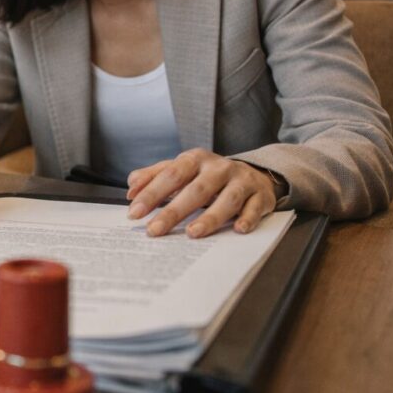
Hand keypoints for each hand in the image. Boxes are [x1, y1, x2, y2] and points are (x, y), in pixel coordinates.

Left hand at [126, 148, 278, 237]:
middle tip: (154, 230)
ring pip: (227, 199)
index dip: (151, 193)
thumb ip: (154, 176)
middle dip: (173, 211)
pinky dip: (248, 218)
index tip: (134, 213)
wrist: (252, 173)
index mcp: (195, 159)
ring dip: (210, 216)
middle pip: (196, 190)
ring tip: (192, 233)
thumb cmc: (207, 175)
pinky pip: (254, 208)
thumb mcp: (180, 170)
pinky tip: (238, 230)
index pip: (170, 175)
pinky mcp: (261, 196)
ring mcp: (242, 181)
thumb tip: (131, 188)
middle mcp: (219, 168)